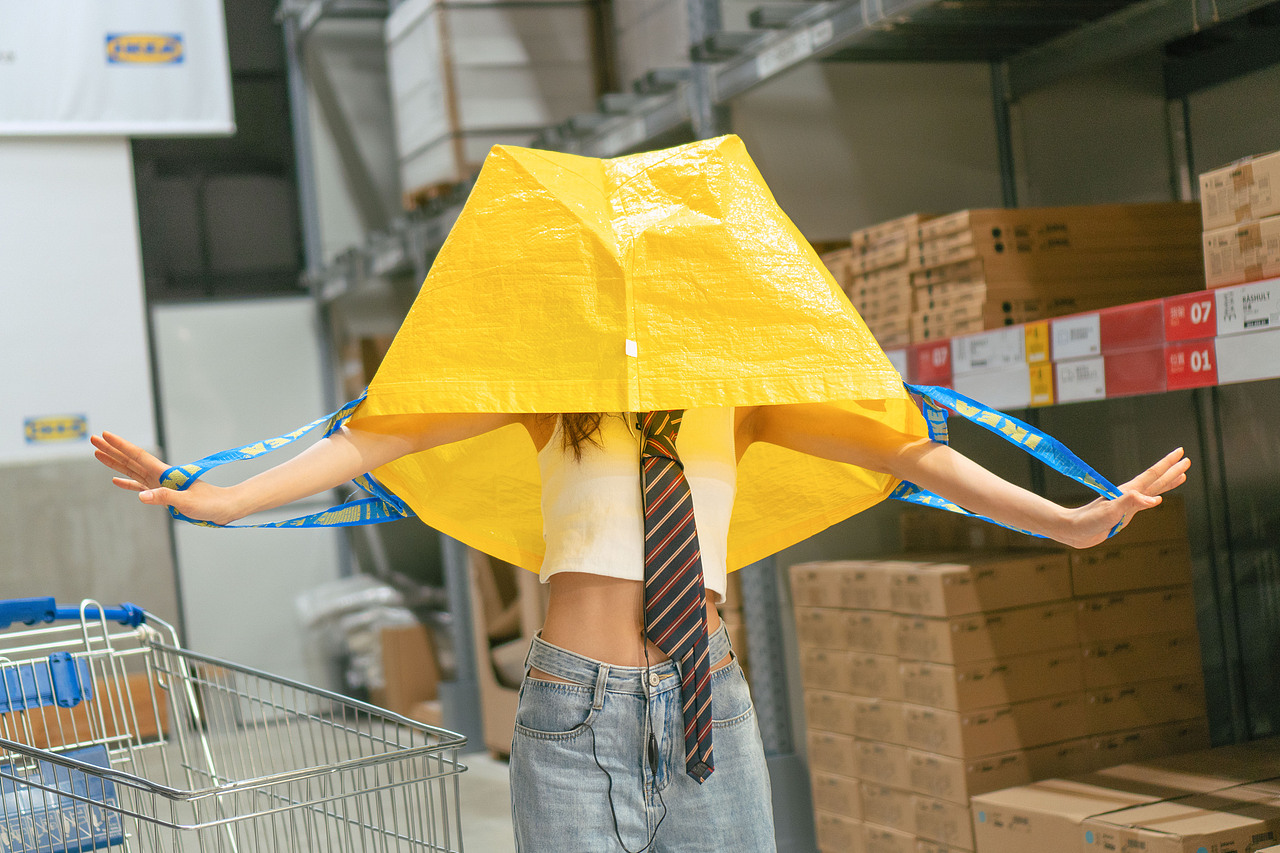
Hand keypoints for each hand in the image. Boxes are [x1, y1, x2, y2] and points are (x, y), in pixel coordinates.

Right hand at [91, 432, 237, 524]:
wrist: (224, 507)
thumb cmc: (209, 504)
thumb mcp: (187, 502)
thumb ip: (165, 498)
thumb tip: (141, 496)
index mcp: (165, 474)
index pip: (138, 456)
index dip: (120, 445)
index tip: (105, 435)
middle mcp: (160, 476)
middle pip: (130, 459)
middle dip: (111, 450)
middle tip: (93, 439)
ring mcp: (160, 484)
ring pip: (132, 470)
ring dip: (115, 462)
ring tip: (98, 454)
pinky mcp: (163, 494)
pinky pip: (140, 486)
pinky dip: (127, 483)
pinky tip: (116, 480)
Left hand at [1063, 447, 1190, 548]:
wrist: (1072, 530)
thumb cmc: (1088, 521)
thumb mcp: (1110, 512)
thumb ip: (1131, 502)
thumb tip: (1156, 499)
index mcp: (1128, 492)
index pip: (1152, 475)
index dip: (1167, 465)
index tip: (1181, 453)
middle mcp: (1129, 495)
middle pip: (1155, 480)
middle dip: (1172, 470)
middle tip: (1187, 460)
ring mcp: (1127, 503)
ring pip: (1152, 490)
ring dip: (1167, 483)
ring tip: (1182, 476)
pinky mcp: (1123, 513)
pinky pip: (1144, 502)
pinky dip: (1154, 498)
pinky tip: (1157, 498)